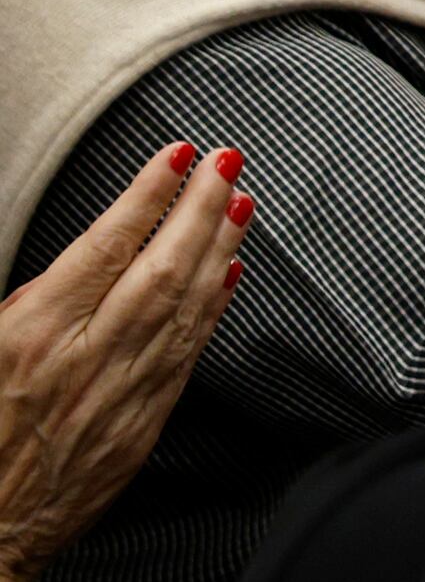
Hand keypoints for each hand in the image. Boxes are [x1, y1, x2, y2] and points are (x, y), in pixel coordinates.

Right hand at [0, 142, 249, 581]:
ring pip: (186, 306)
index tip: (176, 155)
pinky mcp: (142, 425)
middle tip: (228, 161)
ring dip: (219, 248)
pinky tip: (230, 272)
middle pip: (161, 268)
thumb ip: (28, 301)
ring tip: (240, 201)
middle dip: (199, 208)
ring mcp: (120, 395)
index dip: (146, 197)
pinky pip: (188, 352)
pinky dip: (214, 306)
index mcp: (31, 337)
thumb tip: (85, 256)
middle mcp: (83, 361)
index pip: (103, 249)